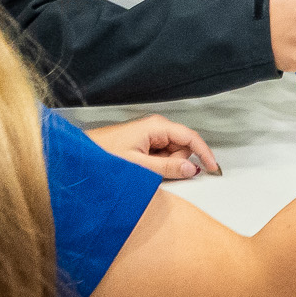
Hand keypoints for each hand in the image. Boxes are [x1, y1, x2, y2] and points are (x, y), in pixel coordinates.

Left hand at [84, 115, 220, 179]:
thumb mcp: (139, 165)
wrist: (82, 154)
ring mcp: (151, 135)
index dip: (204, 153)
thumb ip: (167, 168)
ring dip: (166, 166)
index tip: (213, 168)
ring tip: (144, 169)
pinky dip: (159, 166)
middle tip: (156, 171)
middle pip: (182, 147)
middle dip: (176, 163)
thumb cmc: (104, 153)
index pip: (190, 137)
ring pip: (173, 154)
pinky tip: (144, 168)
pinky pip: (162, 156)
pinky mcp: (146, 143)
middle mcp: (157, 127)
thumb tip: (192, 169)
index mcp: (157, 126)